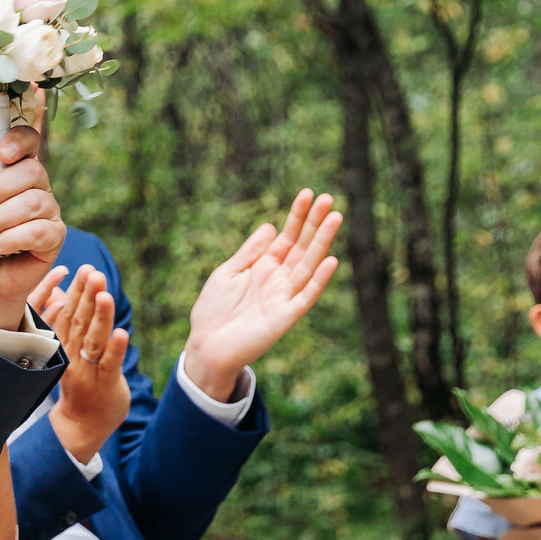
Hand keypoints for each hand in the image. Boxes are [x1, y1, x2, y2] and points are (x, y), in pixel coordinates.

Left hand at [0, 116, 64, 329]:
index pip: (28, 141)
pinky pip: (40, 230)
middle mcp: (37, 186)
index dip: (19, 141)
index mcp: (14, 171)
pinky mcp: (55, 237)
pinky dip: (13, 238)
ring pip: (34, 202)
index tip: (1, 153)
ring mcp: (49, 210)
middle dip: (1, 188)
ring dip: (1, 218)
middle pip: (32, 170)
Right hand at [32, 265, 130, 459]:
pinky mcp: (105, 385)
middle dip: (86, 297)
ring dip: (99, 318)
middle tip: (93, 273)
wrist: (81, 425)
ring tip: (104, 295)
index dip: (75, 292)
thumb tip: (55, 291)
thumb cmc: (78, 383)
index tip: (83, 269)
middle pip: (78, 323)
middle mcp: (72, 357)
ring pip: (93, 341)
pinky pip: (110, 364)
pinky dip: (116, 349)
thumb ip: (62, 321)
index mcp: (62, 347)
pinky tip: (122, 333)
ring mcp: (88, 372)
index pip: (67, 315)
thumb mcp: (66, 350)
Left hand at [181, 190, 342, 400]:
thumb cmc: (213, 311)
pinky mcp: (285, 316)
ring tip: (335, 217)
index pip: (287, 236)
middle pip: (302, 246)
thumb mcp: (227, 274)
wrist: (205, 346)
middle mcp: (278, 278)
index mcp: (264, 266)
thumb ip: (249, 252)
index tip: (308, 193)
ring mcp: (284, 296)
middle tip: (329, 198)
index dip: (297, 216)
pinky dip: (319, 280)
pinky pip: (306, 296)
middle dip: (315, 223)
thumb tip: (270, 225)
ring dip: (322, 242)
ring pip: (309, 265)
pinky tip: (330, 260)